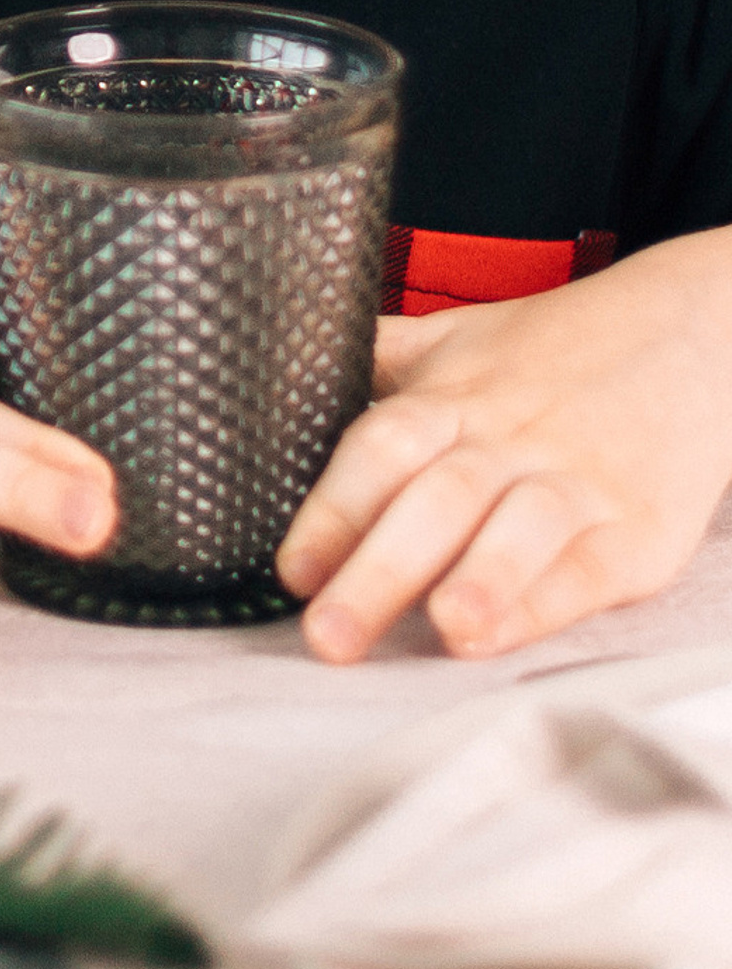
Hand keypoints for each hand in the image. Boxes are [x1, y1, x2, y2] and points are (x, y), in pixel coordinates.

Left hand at [275, 230, 731, 661]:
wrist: (696, 333)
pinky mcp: (638, 529)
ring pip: (519, 529)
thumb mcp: (459, 339)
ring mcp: (578, 481)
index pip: (383, 445)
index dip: (334, 506)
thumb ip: (376, 361)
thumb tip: (277, 367)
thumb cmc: (555, 350)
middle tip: (327, 634)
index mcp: (455, 396)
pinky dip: (543, 602)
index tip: (291, 569)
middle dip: (378, 570)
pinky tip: (502, 633)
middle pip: (439, 499)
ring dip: (478, 580)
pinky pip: (587, 568)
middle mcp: (510, 437)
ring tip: (439, 630)